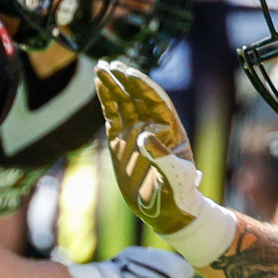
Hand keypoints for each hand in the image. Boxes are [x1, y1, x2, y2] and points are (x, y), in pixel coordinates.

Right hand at [95, 60, 200, 234]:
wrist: (168, 212)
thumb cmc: (179, 195)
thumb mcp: (175, 178)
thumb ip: (162, 157)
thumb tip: (144, 137)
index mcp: (171, 129)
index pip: (156, 101)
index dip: (143, 86)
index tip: (129, 74)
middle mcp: (153, 126)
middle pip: (137, 96)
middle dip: (124, 79)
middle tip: (109, 65)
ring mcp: (136, 132)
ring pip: (123, 102)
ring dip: (112, 85)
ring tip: (100, 68)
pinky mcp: (121, 142)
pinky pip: (112, 116)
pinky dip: (105, 100)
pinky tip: (99, 85)